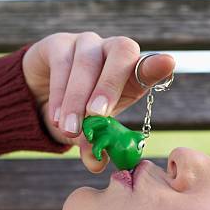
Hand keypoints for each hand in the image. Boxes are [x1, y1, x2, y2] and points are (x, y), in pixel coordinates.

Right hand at [22, 32, 174, 172]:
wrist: (41, 94)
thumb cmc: (79, 111)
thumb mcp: (91, 130)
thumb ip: (95, 146)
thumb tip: (97, 164)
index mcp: (131, 72)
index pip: (147, 66)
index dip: (156, 66)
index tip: (167, 65)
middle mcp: (112, 51)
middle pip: (121, 52)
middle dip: (110, 85)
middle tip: (97, 115)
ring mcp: (86, 44)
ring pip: (87, 62)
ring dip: (77, 98)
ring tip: (70, 129)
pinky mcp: (58, 44)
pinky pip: (61, 64)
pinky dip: (59, 94)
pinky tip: (56, 117)